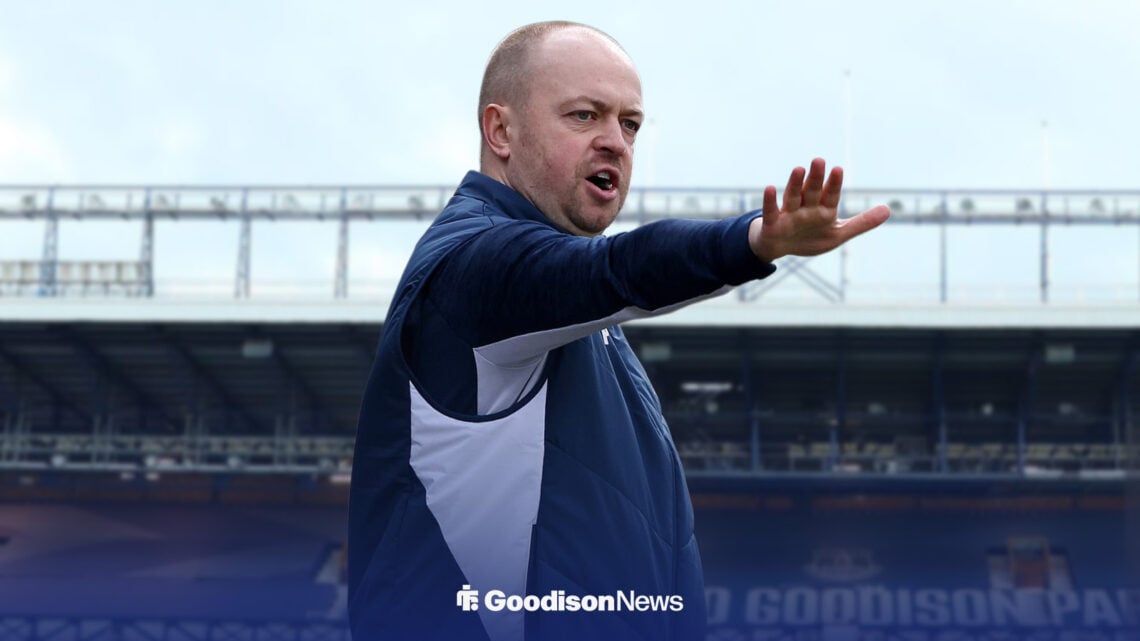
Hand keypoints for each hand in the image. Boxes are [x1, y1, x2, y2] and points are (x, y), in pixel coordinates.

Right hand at [748, 158, 889, 262]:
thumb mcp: (838, 234)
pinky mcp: (773, 223)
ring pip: (793, 197)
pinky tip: (769, 188)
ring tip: (799, 169)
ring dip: (795, 184)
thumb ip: (862, 223)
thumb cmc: (810, 237)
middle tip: (819, 160)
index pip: (831, 196)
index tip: (838, 169)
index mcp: (823, 210)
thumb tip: (888, 210)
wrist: (781, 248)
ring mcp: (789, 215)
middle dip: (816, 178)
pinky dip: (770, 201)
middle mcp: (806, 208)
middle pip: (812, 192)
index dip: (834, 184)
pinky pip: (771, 211)